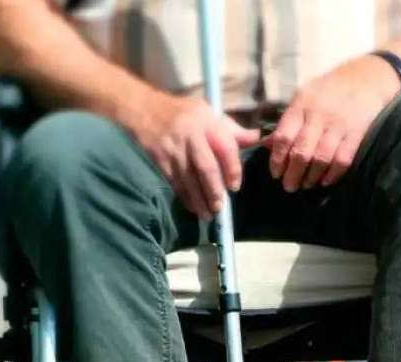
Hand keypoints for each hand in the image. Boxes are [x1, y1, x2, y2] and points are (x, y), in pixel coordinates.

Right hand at [131, 94, 260, 218]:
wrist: (143, 108)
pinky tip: (193, 207)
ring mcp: (174, 148)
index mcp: (208, 122)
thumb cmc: (184, 113)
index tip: (235, 186)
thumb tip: (257, 137)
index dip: (232, 168)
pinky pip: (174, 182)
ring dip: (199, 199)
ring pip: (189, 179)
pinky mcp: (160, 158)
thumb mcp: (209, 113)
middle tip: (220, 207)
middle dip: (214, 190)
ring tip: (208, 215)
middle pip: (206, 166)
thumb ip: (232, 130)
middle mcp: (191, 135)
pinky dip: (184, 197)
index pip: (225, 147)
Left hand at [264, 55, 400, 191]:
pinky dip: (333, 174)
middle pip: (301, 152)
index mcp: (302, 105)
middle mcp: (319, 115)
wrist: (368, 78)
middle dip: (292, 174)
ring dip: (311, 177)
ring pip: (321, 158)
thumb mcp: (305, 96)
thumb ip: (288, 120)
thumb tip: (267, 144)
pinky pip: (343, 159)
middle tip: (289, 186)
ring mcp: (339, 125)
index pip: (284, 137)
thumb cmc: (330, 89)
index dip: (277, 159)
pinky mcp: (357, 133)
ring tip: (306, 185)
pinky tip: (325, 181)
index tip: (275, 173)